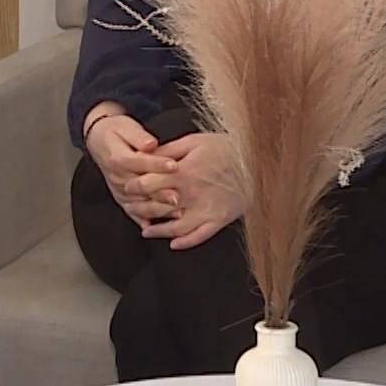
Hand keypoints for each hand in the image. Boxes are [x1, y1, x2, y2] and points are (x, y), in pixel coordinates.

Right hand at [83, 106, 182, 228]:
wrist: (99, 140)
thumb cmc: (116, 132)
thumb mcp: (126, 127)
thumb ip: (139, 136)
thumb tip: (150, 143)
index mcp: (118, 158)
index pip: (139, 162)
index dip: (157, 164)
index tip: (174, 165)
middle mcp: (117, 177)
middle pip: (140, 187)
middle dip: (160, 192)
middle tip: (178, 196)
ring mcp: (118, 190)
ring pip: (138, 203)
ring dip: (157, 209)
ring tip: (175, 212)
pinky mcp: (120, 198)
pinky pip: (132, 211)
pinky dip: (144, 219)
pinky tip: (157, 226)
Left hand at [125, 132, 246, 250]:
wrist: (257, 161)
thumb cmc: (226, 148)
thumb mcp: (195, 141)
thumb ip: (170, 149)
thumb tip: (148, 155)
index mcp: (183, 172)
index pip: (149, 183)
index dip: (134, 186)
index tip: (128, 188)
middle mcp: (191, 194)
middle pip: (157, 207)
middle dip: (140, 210)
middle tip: (132, 209)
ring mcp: (205, 210)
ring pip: (175, 227)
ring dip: (158, 231)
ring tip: (146, 231)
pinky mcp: (219, 220)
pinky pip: (199, 236)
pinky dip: (185, 243)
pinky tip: (173, 244)